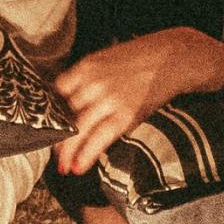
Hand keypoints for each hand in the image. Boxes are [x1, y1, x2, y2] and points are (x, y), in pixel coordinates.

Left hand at [53, 29, 223, 175]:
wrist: (173, 56)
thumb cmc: (141, 57)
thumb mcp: (107, 60)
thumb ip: (88, 78)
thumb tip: (72, 99)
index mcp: (86, 67)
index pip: (57, 92)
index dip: (52, 112)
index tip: (49, 125)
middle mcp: (93, 83)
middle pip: (64, 114)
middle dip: (57, 137)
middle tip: (52, 153)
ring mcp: (109, 99)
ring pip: (78, 129)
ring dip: (68, 152)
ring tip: (63, 167)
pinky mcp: (126, 114)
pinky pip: (100, 138)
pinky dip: (87, 154)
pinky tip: (78, 167)